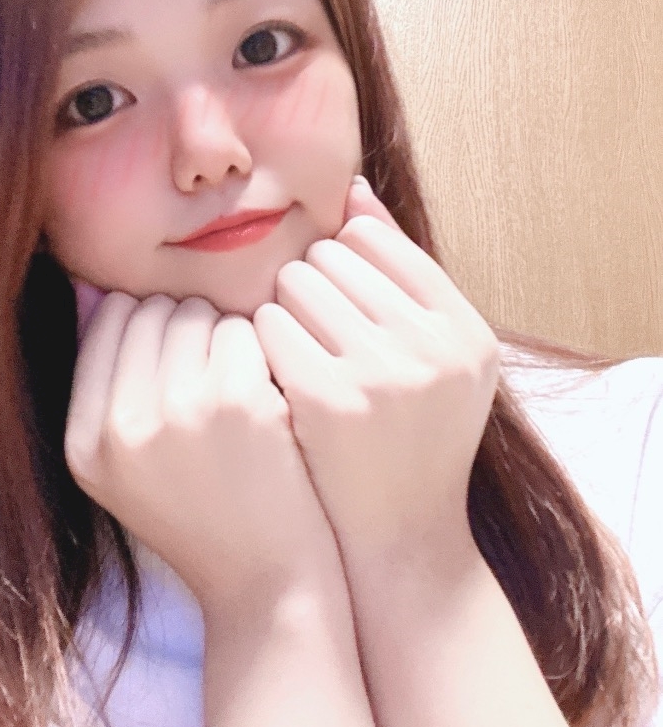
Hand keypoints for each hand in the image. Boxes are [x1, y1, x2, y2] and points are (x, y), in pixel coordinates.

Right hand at [65, 289, 337, 610]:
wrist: (267, 586)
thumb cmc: (205, 521)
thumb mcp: (129, 469)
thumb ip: (110, 387)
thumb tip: (96, 291)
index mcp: (84, 441)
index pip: (104, 323)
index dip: (147, 326)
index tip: (180, 354)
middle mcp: (120, 425)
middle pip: (147, 310)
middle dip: (185, 324)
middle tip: (216, 368)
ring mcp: (176, 411)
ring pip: (195, 312)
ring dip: (223, 333)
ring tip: (241, 384)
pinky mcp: (237, 403)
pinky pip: (242, 330)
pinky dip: (261, 350)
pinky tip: (271, 392)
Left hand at [253, 177, 500, 566]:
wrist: (399, 536)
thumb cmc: (412, 438)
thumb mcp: (437, 357)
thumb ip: (401, 273)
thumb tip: (353, 190)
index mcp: (467, 329)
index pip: (376, 239)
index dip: (341, 261)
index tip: (333, 296)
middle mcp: (435, 344)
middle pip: (331, 253)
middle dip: (309, 283)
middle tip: (309, 327)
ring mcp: (383, 372)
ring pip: (294, 281)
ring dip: (282, 308)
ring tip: (295, 349)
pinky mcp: (327, 399)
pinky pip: (268, 325)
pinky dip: (260, 342)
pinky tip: (271, 374)